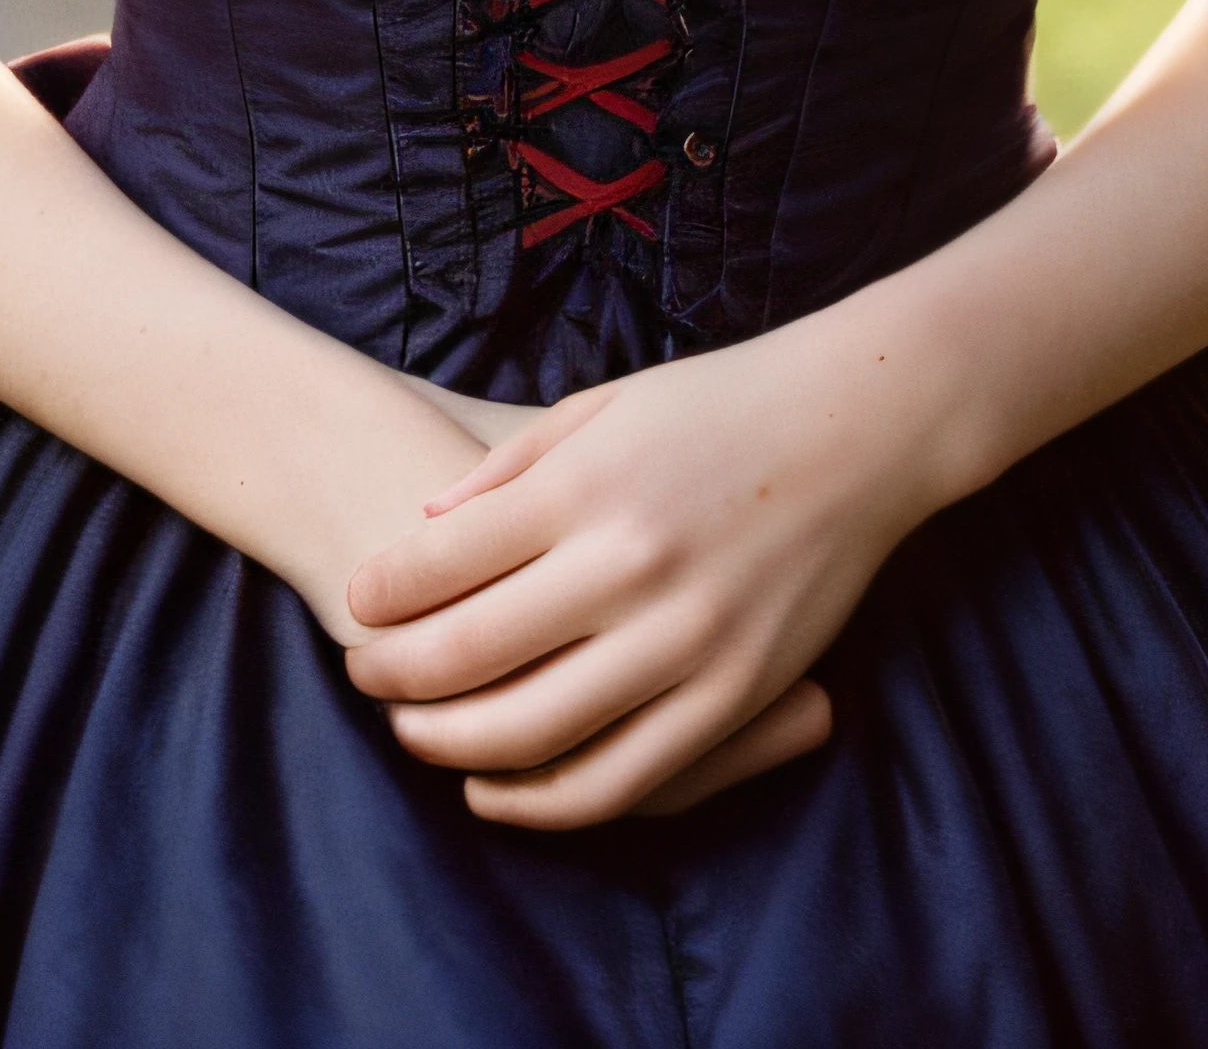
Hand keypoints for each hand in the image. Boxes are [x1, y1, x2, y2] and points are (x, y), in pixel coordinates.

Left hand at [341, 323, 934, 828]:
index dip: (382, 592)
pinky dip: (546, 801)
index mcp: (591, 484)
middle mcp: (633, 564)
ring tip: (412, 733)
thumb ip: (508, 472)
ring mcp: (687, 639)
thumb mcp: (602, 407)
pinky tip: (498, 788)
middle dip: (394, 675)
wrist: (855, 428)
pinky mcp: (735, 695)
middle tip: (359, 674)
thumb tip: (423, 535)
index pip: (446, 561)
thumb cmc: (717, 406)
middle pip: (472, 653)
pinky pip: (624, 778)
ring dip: (452, 745)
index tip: (352, 602)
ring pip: (536, 732)